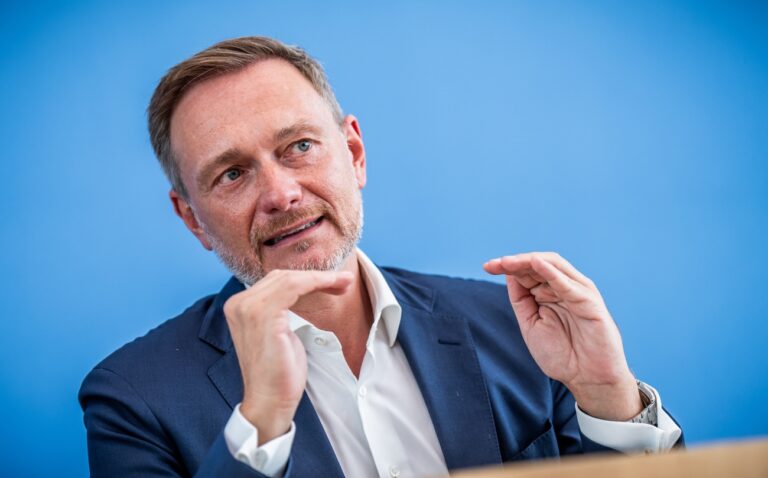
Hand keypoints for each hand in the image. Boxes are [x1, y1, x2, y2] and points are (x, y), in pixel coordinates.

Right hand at [223, 269, 352, 443]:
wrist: (270, 401)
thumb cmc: (278, 372)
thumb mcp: (280, 333)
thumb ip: (282, 310)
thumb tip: (302, 291)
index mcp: (239, 306)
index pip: (275, 282)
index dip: (306, 279)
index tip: (333, 282)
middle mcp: (238, 303)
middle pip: (282, 277)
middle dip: (316, 276)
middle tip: (344, 281)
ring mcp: (248, 308)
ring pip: (290, 279)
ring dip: (321, 278)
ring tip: (345, 282)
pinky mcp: (263, 314)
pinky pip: (294, 287)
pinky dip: (316, 283)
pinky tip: (333, 287)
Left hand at [484, 252, 641, 420]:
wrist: (587, 379)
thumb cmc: (562, 354)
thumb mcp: (531, 323)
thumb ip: (521, 299)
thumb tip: (508, 274)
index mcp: (549, 292)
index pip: (527, 271)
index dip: (507, 266)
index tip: (487, 267)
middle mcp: (564, 287)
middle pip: (538, 264)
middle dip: (515, 262)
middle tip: (494, 264)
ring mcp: (578, 292)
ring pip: (553, 267)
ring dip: (529, 262)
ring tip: (508, 262)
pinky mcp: (590, 302)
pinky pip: (569, 285)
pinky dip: (553, 273)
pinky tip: (537, 265)